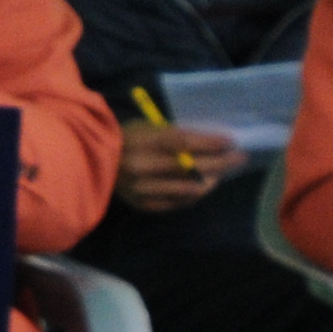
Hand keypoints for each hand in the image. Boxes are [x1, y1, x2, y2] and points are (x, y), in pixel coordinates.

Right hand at [108, 123, 243, 214]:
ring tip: (220, 174)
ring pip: (189, 189)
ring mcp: (143, 188)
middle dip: (220, 162)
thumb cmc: (126, 139)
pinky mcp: (144, 204)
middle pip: (191, 167)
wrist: (94, 163)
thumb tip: (210, 142)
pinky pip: (178, 203)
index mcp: (142, 141)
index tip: (231, 142)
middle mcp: (143, 166)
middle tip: (238, 159)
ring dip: (210, 181)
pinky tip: (200, 186)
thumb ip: (173, 135)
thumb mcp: (145, 127)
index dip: (210, 143)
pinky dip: (193, 195)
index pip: (184, 142)